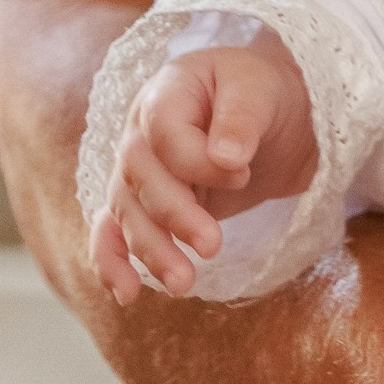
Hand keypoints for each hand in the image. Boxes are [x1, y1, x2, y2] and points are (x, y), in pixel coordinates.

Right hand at [89, 37, 315, 306]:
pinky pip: (112, 232)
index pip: (163, 132)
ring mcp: (136, 171)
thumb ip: (242, 118)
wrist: (272, 114)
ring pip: (127, 213)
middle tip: (213, 245)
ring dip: (151, 251)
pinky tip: (126, 293)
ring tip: (183, 284)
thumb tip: (226, 158)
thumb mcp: (262, 90)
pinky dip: (112, 263)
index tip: (243, 172)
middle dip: (174, 216)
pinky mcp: (143, 205)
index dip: (197, 161)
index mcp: (167, 92)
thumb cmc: (263, 94)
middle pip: (139, 178)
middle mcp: (140, 132)